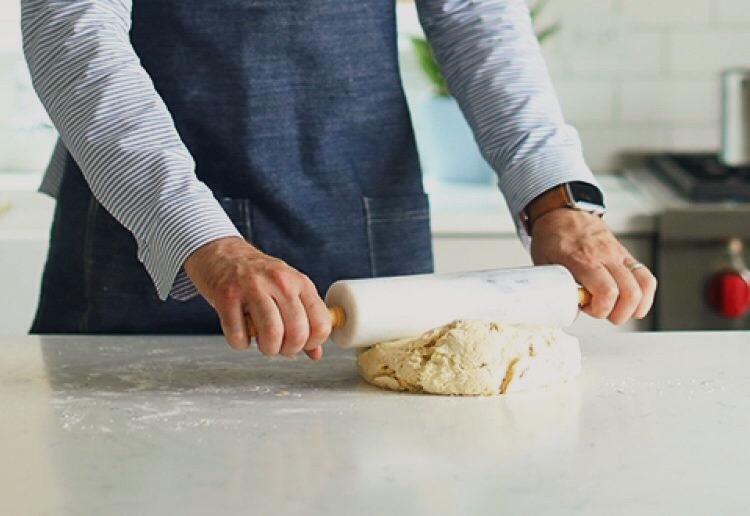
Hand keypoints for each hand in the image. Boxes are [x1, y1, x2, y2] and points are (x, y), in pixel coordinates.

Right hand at [183, 237, 330, 358]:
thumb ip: (305, 320)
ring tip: (263, 343)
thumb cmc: (258, 277)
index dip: (313, 342)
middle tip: (280, 346)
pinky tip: (241, 334)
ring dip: (268, 349)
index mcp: (300, 282)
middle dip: (289, 350)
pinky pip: (239, 335)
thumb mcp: (288, 290)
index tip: (302, 344)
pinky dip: (240, 344)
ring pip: (272, 334)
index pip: (321, 323)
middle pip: (297, 332)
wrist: (222, 254)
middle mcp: (280, 282)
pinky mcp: (227, 296)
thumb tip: (316, 353)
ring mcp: (252, 287)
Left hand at [529, 209, 656, 324]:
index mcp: (582, 259)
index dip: (600, 309)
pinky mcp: (626, 255)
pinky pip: (646, 277)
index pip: (607, 292)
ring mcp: (619, 254)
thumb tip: (568, 312)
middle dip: (619, 313)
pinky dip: (644, 294)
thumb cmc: (551, 237)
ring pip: (645, 285)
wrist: (561, 212)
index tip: (586, 307)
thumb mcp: (544, 263)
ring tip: (617, 309)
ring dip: (636, 306)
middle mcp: (606, 256)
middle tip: (602, 311)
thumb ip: (555, 288)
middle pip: (631, 293)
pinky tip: (630, 301)